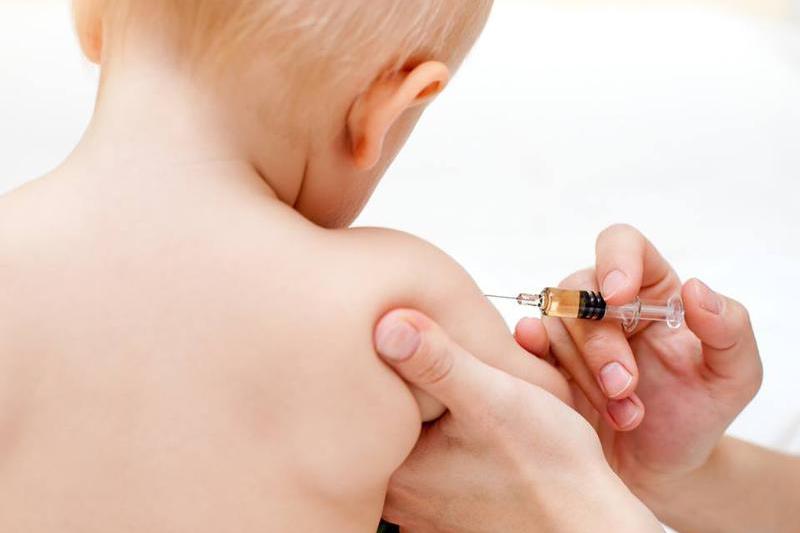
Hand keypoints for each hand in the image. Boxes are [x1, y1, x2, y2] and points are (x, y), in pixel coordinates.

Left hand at [374, 309, 661, 532]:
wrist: (590, 521)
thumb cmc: (551, 472)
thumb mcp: (490, 397)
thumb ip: (436, 360)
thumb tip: (388, 325)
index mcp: (398, 470)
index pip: (370, 397)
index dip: (394, 361)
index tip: (423, 345)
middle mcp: (402, 493)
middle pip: (391, 417)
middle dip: (417, 385)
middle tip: (453, 368)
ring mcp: (423, 502)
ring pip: (415, 435)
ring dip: (436, 409)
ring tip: (469, 393)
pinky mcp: (446, 503)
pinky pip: (433, 456)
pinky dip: (449, 433)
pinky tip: (478, 426)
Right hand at [516, 224, 762, 510]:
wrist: (658, 469)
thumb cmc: (696, 415)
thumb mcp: (735, 377)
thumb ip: (730, 329)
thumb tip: (695, 288)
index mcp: (651, 291)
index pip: (623, 245)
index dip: (616, 260)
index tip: (619, 296)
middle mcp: (605, 304)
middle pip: (581, 291)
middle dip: (601, 344)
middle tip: (625, 388)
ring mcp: (571, 334)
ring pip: (555, 326)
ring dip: (584, 374)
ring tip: (621, 415)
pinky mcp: (545, 362)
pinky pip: (526, 346)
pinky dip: (533, 359)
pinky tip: (551, 384)